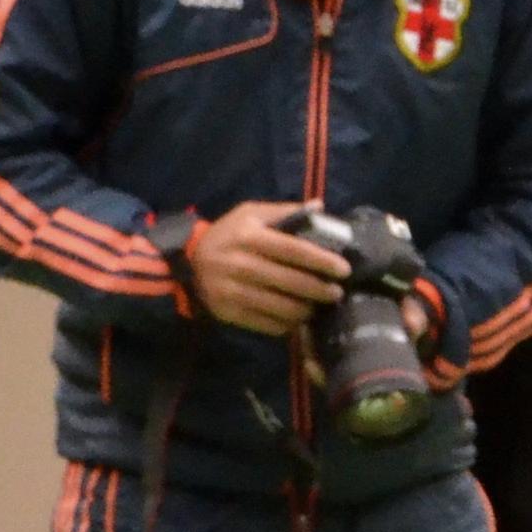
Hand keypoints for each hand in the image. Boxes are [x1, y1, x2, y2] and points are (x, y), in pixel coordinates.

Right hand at [184, 201, 348, 336]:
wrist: (188, 263)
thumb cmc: (228, 235)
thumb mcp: (249, 214)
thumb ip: (284, 212)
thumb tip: (320, 207)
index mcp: (248, 236)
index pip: (292, 250)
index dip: (321, 261)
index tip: (343, 269)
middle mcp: (239, 263)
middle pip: (290, 281)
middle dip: (319, 289)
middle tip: (337, 293)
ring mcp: (232, 290)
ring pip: (281, 307)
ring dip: (306, 309)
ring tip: (318, 306)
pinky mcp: (229, 312)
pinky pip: (267, 324)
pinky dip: (287, 324)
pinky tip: (297, 319)